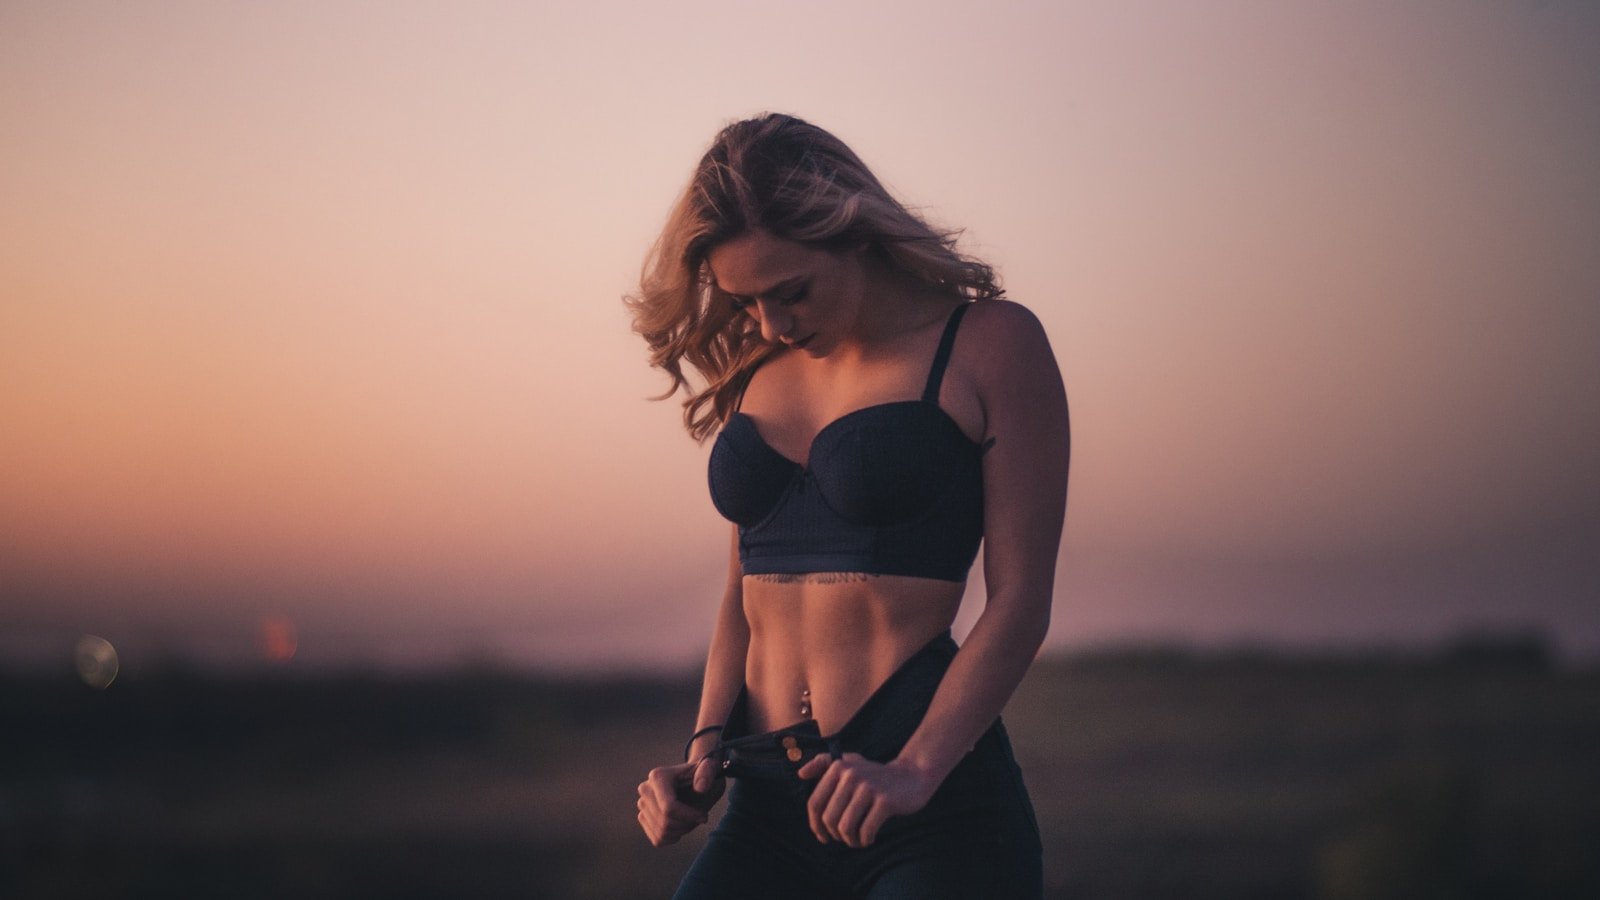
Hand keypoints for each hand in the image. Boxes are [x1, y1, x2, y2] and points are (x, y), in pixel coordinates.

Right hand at [636, 757, 724, 846]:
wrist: (696, 780)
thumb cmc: (704, 775)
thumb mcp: (710, 769)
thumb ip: (708, 772)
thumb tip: (701, 787)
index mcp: (657, 776)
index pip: (669, 808)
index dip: (689, 816)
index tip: (704, 816)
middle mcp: (645, 789)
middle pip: (665, 822)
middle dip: (687, 824)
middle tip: (699, 817)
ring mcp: (642, 804)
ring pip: (661, 832)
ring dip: (682, 831)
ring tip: (692, 819)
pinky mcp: (644, 817)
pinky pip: (658, 839)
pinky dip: (674, 837)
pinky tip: (683, 825)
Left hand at [796, 753, 938, 847]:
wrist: (913, 775)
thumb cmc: (876, 775)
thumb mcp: (850, 762)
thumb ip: (823, 764)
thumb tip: (800, 774)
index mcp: (839, 767)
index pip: (815, 803)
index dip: (815, 825)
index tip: (823, 836)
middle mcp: (851, 775)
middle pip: (829, 818)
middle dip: (835, 835)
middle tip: (845, 839)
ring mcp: (868, 787)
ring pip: (845, 827)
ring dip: (850, 841)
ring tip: (857, 841)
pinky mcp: (885, 801)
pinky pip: (866, 831)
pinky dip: (865, 840)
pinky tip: (869, 839)